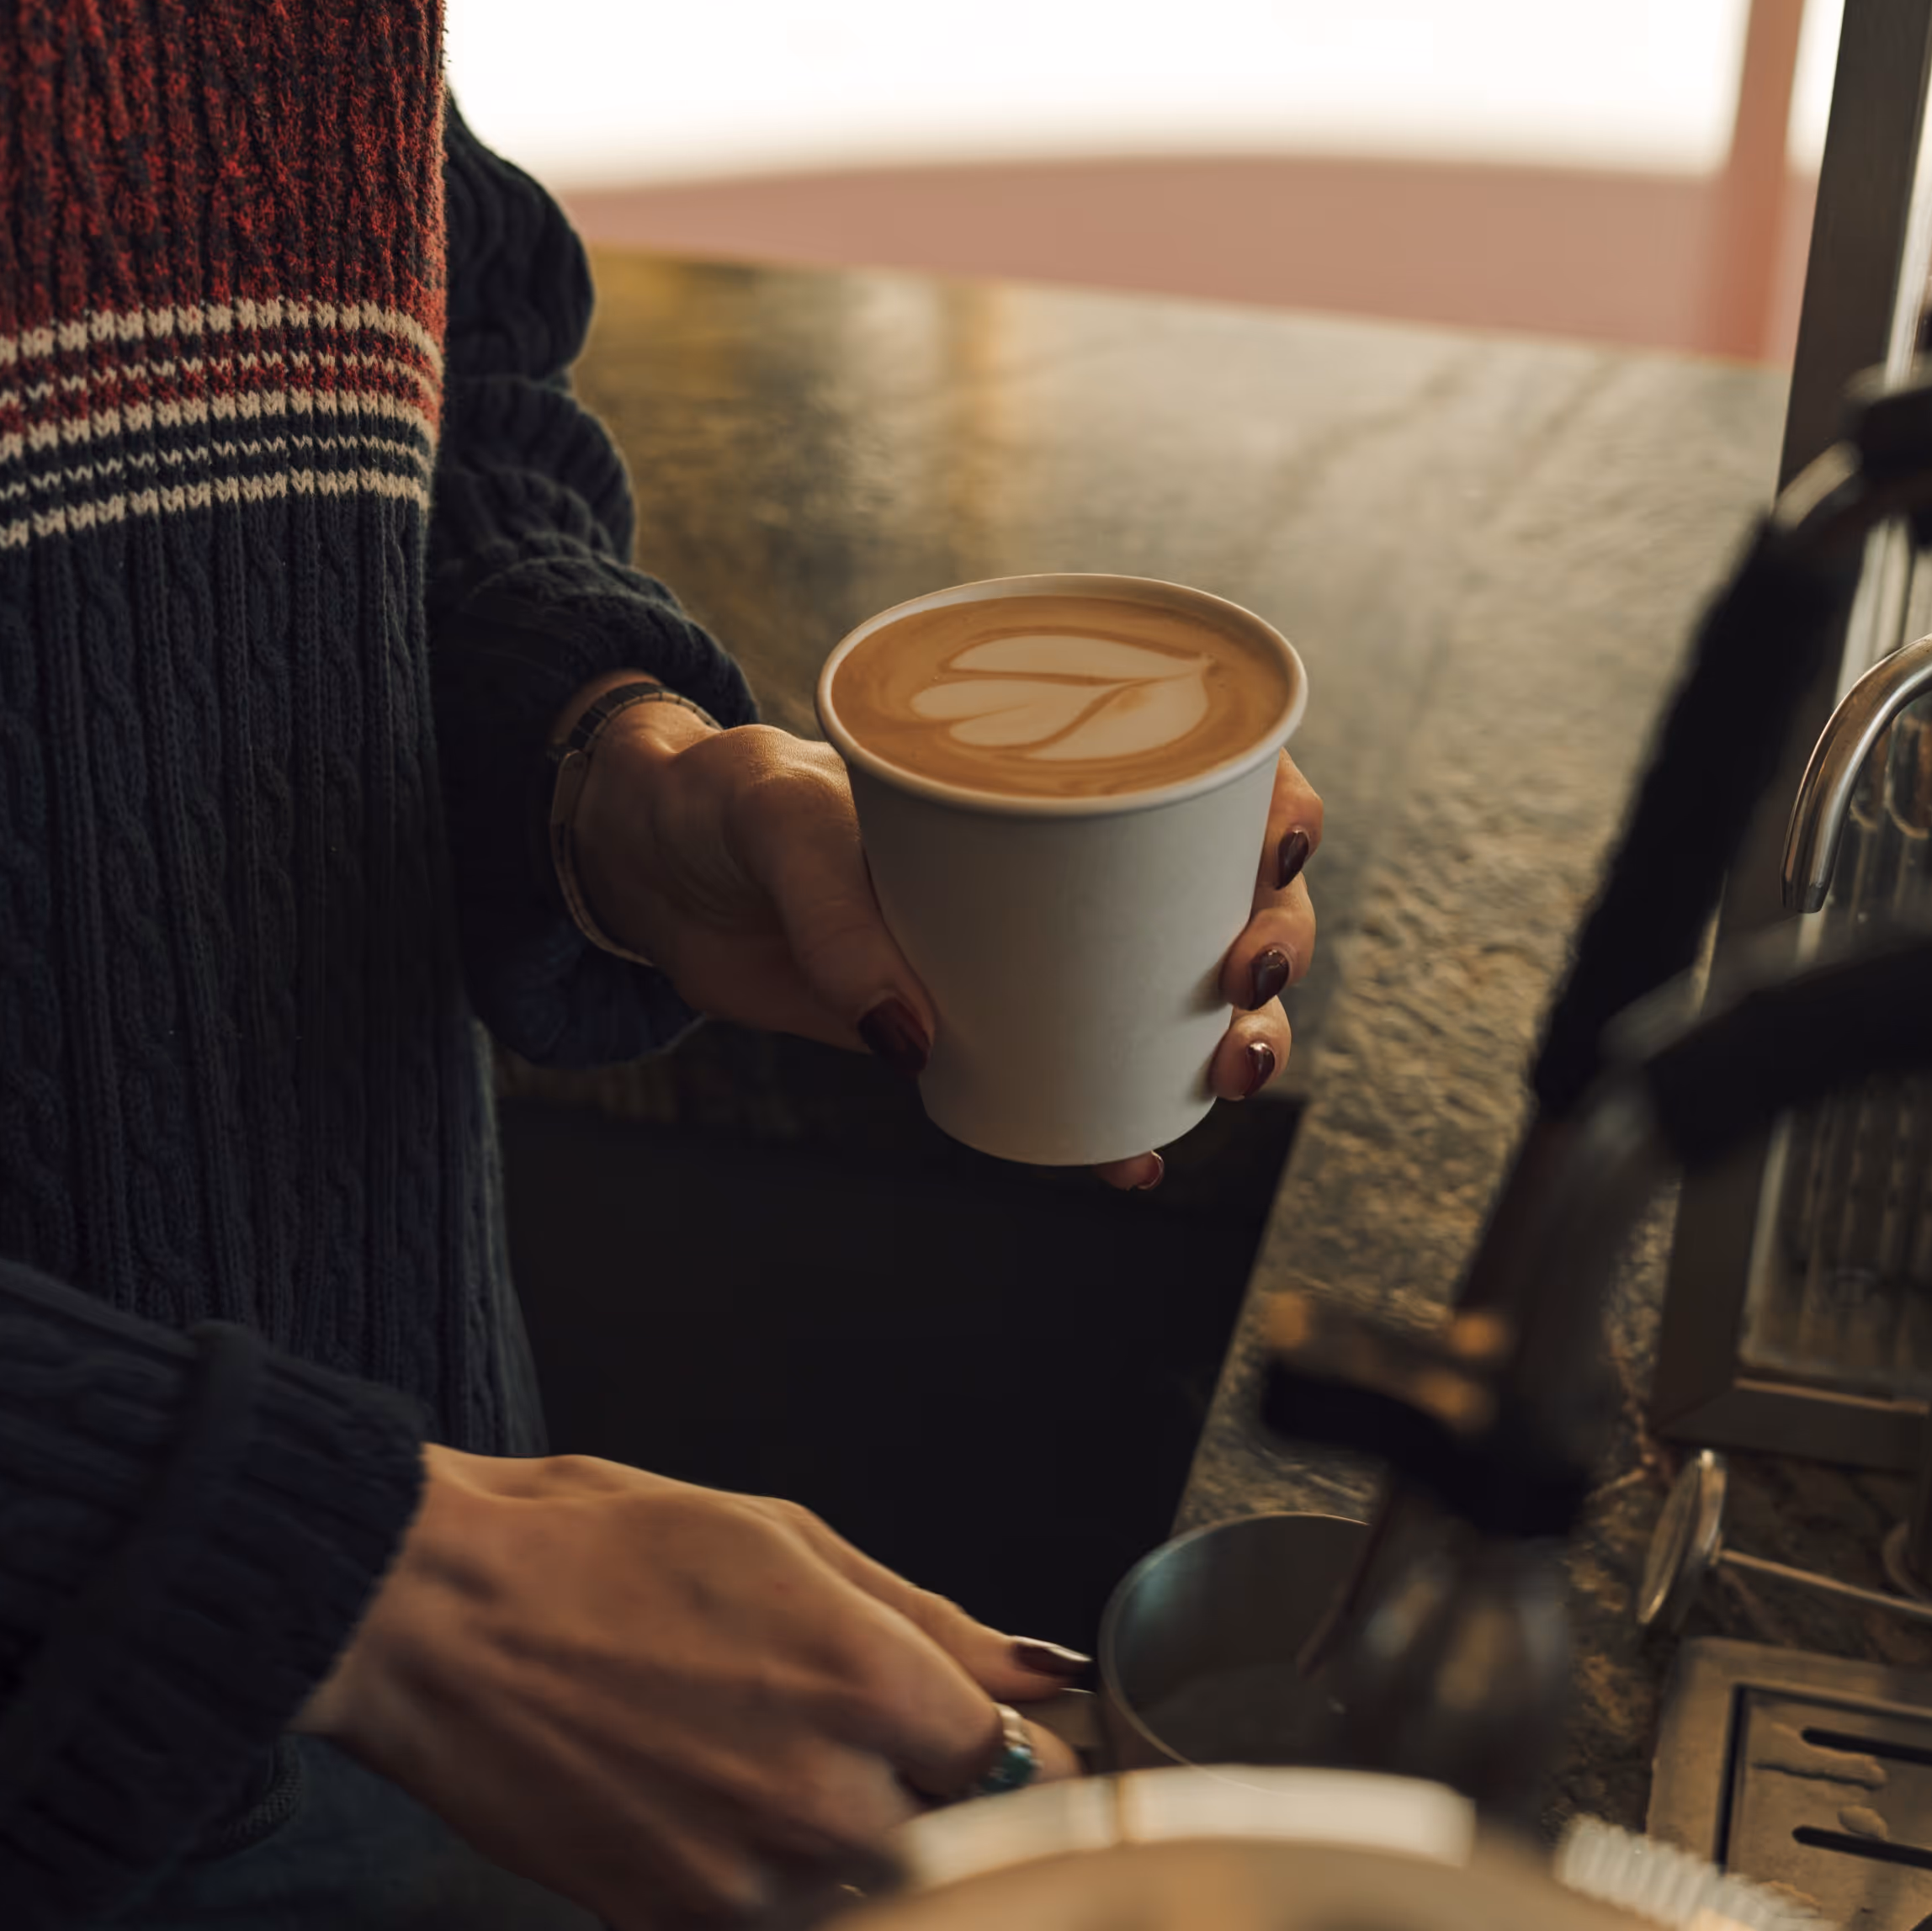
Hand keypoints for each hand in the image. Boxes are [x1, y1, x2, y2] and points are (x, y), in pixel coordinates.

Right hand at [298, 1449, 1084, 1930]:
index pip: (1033, 1766)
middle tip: (876, 1738)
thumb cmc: (594, 1551)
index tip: (1000, 1733)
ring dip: (853, 1836)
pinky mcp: (678, 1923)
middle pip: (966, 1842)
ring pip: (870, 1885)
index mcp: (868, 1685)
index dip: (1025, 1747)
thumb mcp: (782, 1537)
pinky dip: (767, 1866)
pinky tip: (704, 1789)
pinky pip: (776, 1914)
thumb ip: (930, 1618)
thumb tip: (1037, 1670)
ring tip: (760, 1751)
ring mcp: (749, 1877)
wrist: (431, 1622)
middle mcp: (824, 1800)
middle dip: (943, 1795)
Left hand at [561, 678, 1324, 1191]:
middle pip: (1224, 896)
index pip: (1204, 769)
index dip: (1271, 809)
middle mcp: (1067, 857)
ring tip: (1221, 1082)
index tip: (1272, 855)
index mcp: (1045, 768)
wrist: (659, 871)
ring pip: (1179, 996)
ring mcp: (1037, 948)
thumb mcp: (770, 817)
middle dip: (1272, 948)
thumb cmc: (726, 797)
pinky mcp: (984, 1025)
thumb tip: (915, 1038)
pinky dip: (1117, 1126)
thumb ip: (834, 909)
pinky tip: (1133, 1163)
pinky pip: (1080, 1077)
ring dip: (1230, 1042)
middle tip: (1240, 987)